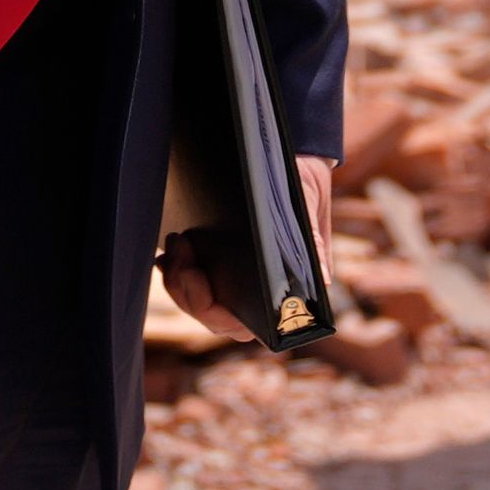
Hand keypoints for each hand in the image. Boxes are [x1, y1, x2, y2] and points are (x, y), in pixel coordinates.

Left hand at [158, 155, 336, 341]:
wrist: (296, 165)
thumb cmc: (304, 189)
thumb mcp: (306, 206)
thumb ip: (311, 240)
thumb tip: (321, 281)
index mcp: (286, 294)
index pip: (244, 324)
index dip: (212, 311)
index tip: (194, 276)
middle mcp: (258, 297)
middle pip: (212, 315)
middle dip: (186, 289)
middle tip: (178, 251)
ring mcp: (236, 285)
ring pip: (197, 302)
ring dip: (177, 278)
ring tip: (176, 242)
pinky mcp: (219, 268)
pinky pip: (191, 284)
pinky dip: (176, 271)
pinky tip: (168, 253)